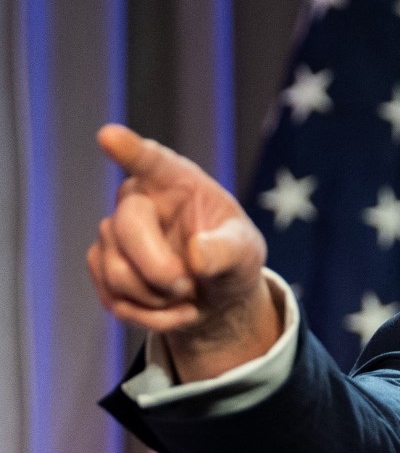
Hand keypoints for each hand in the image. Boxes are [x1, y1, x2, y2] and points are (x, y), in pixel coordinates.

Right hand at [87, 124, 281, 381]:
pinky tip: (175, 311)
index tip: (109, 136)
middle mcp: (138, 199)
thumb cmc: (232, 259)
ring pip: (117, 272)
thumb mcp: (245, 253)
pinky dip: (150, 317)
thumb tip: (196, 255)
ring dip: (159, 299)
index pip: (150, 161)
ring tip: (188, 296)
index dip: (130, 150)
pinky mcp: (102, 265)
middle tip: (189, 286)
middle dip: (160, 270)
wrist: (215, 296)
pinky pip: (114, 299)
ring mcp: (113, 232)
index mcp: (177, 181)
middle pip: (126, 228)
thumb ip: (227, 251)